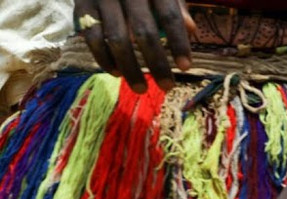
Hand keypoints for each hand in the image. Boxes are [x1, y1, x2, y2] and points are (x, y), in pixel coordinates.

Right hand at [75, 0, 195, 92]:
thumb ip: (176, 5)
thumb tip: (190, 29)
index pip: (169, 16)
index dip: (179, 43)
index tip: (186, 67)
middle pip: (144, 31)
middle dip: (157, 63)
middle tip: (168, 87)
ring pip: (117, 39)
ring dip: (130, 68)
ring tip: (141, 88)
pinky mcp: (81, 6)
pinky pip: (92, 37)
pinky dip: (104, 58)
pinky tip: (116, 72)